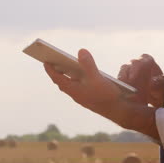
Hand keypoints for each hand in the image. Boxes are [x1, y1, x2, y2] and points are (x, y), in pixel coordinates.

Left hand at [44, 49, 159, 140]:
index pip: (57, 78)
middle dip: (57, 71)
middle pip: (62, 81)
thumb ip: (88, 64)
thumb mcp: (97, 77)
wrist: (119, 111)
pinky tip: (82, 72)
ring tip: (65, 63)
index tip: (44, 61)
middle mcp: (76, 94)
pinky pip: (79, 86)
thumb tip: (80, 51)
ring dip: (67, 74)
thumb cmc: (107, 95)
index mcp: (74, 90)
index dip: (50, 70)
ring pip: (71, 84)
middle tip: (52, 60)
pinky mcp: (89, 97)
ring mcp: (83, 96)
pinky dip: (77, 78)